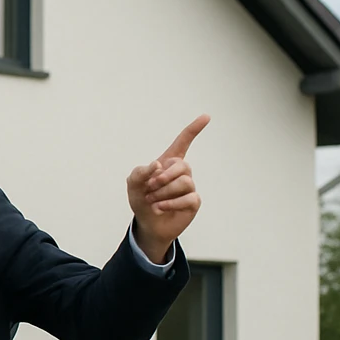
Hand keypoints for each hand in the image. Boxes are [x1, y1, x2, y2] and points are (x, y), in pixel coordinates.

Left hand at [127, 115, 209, 262]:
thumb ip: (139, 172)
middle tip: (149, 188)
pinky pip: (188, 198)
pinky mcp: (193, 202)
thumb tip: (157, 165)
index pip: (182, 142)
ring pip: (185, 182)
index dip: (193, 129)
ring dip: (164, 192)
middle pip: (182, 165)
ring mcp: (189, 187)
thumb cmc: (141, 199)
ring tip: (153, 200)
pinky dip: (170, 203)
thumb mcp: (132, 184)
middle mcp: (181, 172)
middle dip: (163, 177)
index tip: (206, 116)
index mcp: (167, 162)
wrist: (147, 223)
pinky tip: (160, 208)